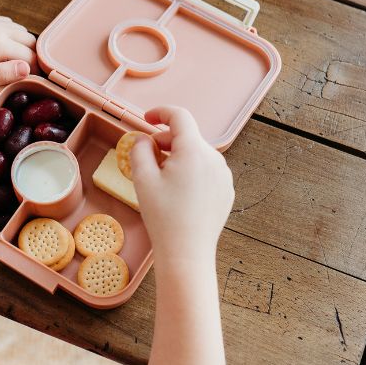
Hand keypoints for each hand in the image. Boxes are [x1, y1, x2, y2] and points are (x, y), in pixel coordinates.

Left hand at [0, 17, 36, 97]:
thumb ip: (3, 74)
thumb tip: (27, 68)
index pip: (29, 56)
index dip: (33, 70)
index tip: (29, 82)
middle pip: (29, 40)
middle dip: (31, 56)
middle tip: (22, 73)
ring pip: (21, 31)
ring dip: (23, 45)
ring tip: (13, 62)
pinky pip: (9, 24)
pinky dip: (13, 36)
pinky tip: (4, 49)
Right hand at [130, 106, 233, 263]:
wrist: (187, 252)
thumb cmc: (163, 217)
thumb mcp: (142, 179)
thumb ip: (140, 150)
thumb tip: (144, 140)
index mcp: (193, 151)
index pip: (180, 116)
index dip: (161, 112)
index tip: (147, 118)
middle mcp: (214, 158)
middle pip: (188, 136)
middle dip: (166, 140)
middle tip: (148, 156)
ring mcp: (223, 175)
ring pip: (197, 154)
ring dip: (178, 157)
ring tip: (162, 179)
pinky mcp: (226, 190)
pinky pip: (206, 170)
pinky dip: (191, 171)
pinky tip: (178, 192)